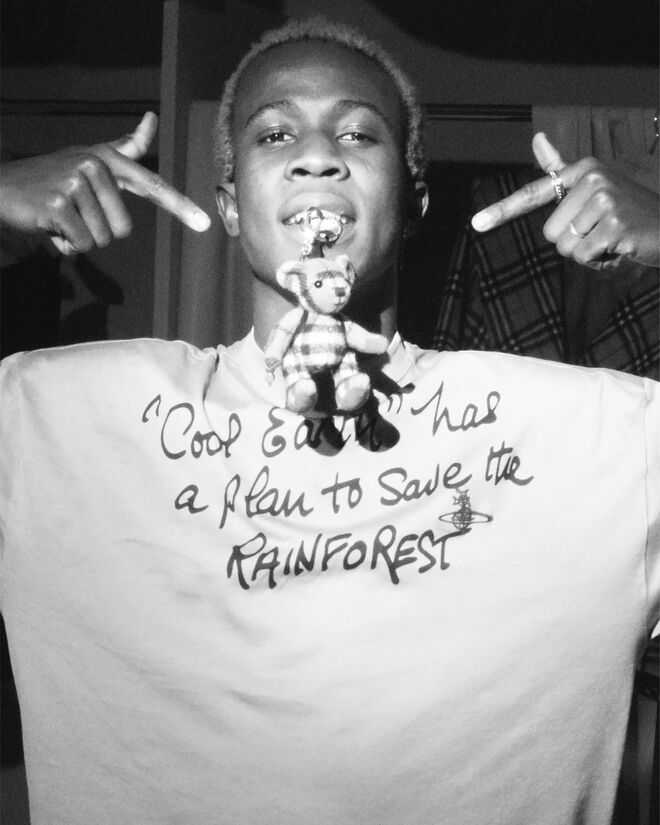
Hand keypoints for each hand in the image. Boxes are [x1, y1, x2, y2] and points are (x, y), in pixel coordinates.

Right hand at [0, 112, 210, 253]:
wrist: (3, 187)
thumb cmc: (54, 178)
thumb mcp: (91, 159)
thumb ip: (125, 147)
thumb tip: (151, 119)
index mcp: (109, 158)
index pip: (152, 185)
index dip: (180, 207)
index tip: (204, 225)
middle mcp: (95, 165)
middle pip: (124, 229)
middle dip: (99, 232)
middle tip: (75, 213)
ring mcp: (76, 182)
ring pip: (102, 239)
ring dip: (81, 237)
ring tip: (61, 216)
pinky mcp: (59, 204)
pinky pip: (81, 244)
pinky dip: (65, 244)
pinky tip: (50, 225)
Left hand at [471, 132, 658, 269]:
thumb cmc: (626, 209)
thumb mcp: (593, 185)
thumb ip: (560, 167)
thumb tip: (537, 138)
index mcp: (583, 170)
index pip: (534, 193)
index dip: (502, 211)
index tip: (476, 223)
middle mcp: (593, 179)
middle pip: (550, 232)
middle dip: (572, 239)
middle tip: (600, 229)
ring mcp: (605, 201)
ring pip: (565, 246)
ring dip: (585, 250)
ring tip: (609, 236)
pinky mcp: (615, 225)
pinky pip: (582, 255)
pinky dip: (598, 259)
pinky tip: (617, 245)